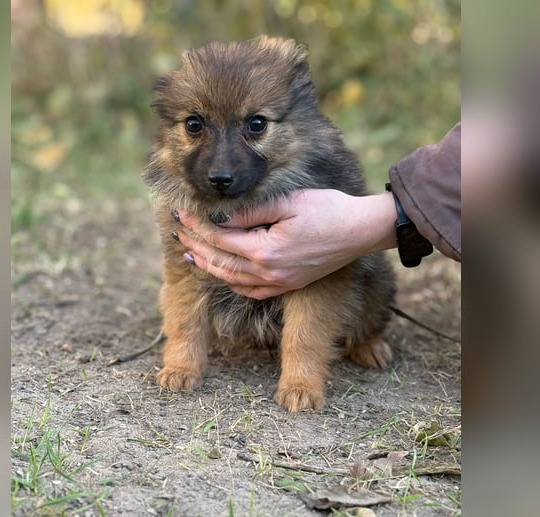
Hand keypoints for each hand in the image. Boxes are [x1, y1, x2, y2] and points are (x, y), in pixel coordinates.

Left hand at [175, 189, 397, 299]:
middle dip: (196, 245)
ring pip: (232, 280)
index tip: (182, 214)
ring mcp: (279, 282)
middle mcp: (269, 272)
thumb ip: (252, 213)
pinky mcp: (288, 285)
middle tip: (179, 231)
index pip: (220, 240)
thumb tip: (221, 218)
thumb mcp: (289, 203)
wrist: (360, 231)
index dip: (198, 227)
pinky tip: (222, 272)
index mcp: (266, 250)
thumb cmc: (328, 210)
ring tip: (191, 252)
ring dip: (208, 266)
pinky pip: (251, 291)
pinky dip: (231, 282)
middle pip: (220, 262)